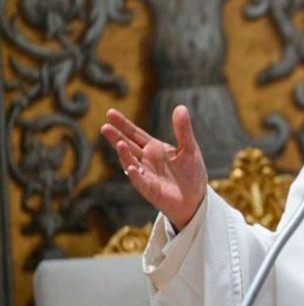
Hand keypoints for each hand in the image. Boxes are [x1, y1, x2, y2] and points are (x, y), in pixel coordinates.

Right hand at [100, 105, 207, 229]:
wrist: (196, 198)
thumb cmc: (191, 172)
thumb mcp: (189, 148)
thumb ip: (183, 130)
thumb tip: (180, 107)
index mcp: (154, 148)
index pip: (135, 134)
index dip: (123, 124)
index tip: (110, 113)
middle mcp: (146, 160)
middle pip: (128, 146)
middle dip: (116, 137)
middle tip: (105, 126)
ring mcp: (146, 175)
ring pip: (131, 162)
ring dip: (124, 154)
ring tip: (119, 143)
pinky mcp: (150, 190)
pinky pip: (140, 181)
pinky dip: (136, 175)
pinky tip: (133, 167)